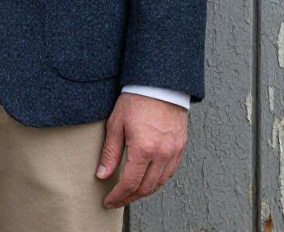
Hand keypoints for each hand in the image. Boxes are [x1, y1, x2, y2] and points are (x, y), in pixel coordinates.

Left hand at [96, 92, 187, 208]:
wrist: (160, 83)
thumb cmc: (136, 99)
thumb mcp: (116, 123)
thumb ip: (110, 152)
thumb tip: (102, 175)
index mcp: (143, 148)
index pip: (130, 183)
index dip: (118, 196)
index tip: (109, 201)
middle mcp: (161, 154)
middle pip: (146, 188)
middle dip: (130, 197)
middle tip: (118, 199)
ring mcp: (173, 152)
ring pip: (159, 183)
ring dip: (144, 191)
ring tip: (131, 192)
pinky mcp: (180, 147)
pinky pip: (170, 172)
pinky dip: (158, 180)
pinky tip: (149, 178)